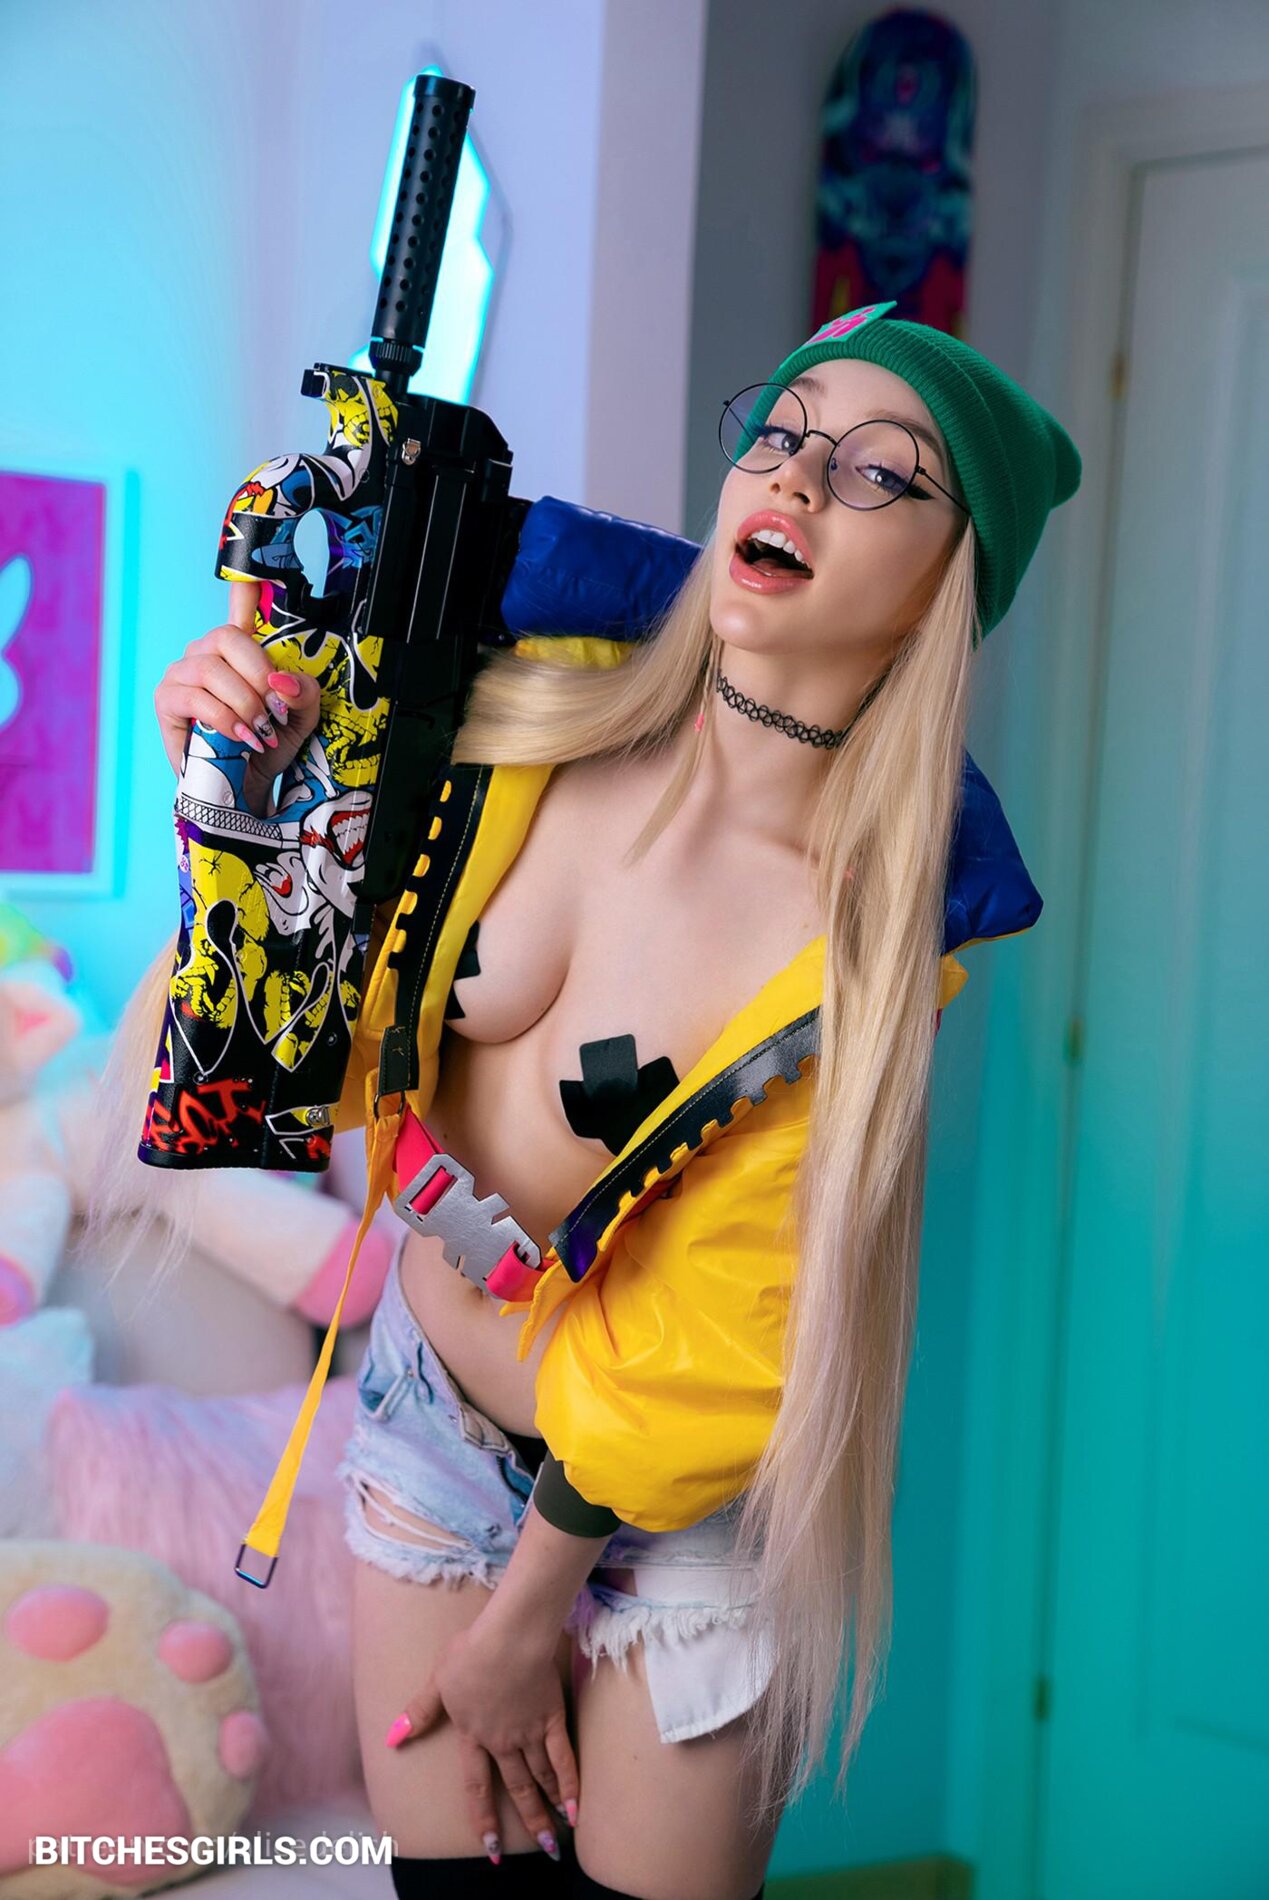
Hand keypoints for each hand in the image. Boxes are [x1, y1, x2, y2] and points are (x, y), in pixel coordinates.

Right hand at [153, 580, 321, 808]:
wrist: (247, 786)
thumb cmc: (270, 746)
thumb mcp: (300, 718)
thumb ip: (302, 693)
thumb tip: (280, 681)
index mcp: (239, 650)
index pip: (239, 609)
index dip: (243, 589)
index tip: (251, 574)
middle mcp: (206, 653)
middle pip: (227, 637)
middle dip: (257, 674)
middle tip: (275, 710)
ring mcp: (182, 673)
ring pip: (211, 669)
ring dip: (243, 702)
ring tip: (260, 731)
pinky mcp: (166, 700)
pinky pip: (194, 697)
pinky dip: (224, 717)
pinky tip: (241, 736)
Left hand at [386, 1612, 577, 1859]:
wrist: (508, 1637)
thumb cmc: (470, 1651)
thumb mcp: (438, 1679)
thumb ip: (420, 1712)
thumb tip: (392, 1738)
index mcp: (472, 1734)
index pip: (476, 1784)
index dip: (483, 1816)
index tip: (490, 1845)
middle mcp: (502, 1742)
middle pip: (517, 1788)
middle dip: (529, 1820)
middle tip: (543, 1849)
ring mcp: (529, 1732)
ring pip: (541, 1778)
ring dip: (548, 1808)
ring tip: (558, 1835)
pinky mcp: (552, 1717)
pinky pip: (563, 1757)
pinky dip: (570, 1783)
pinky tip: (576, 1805)